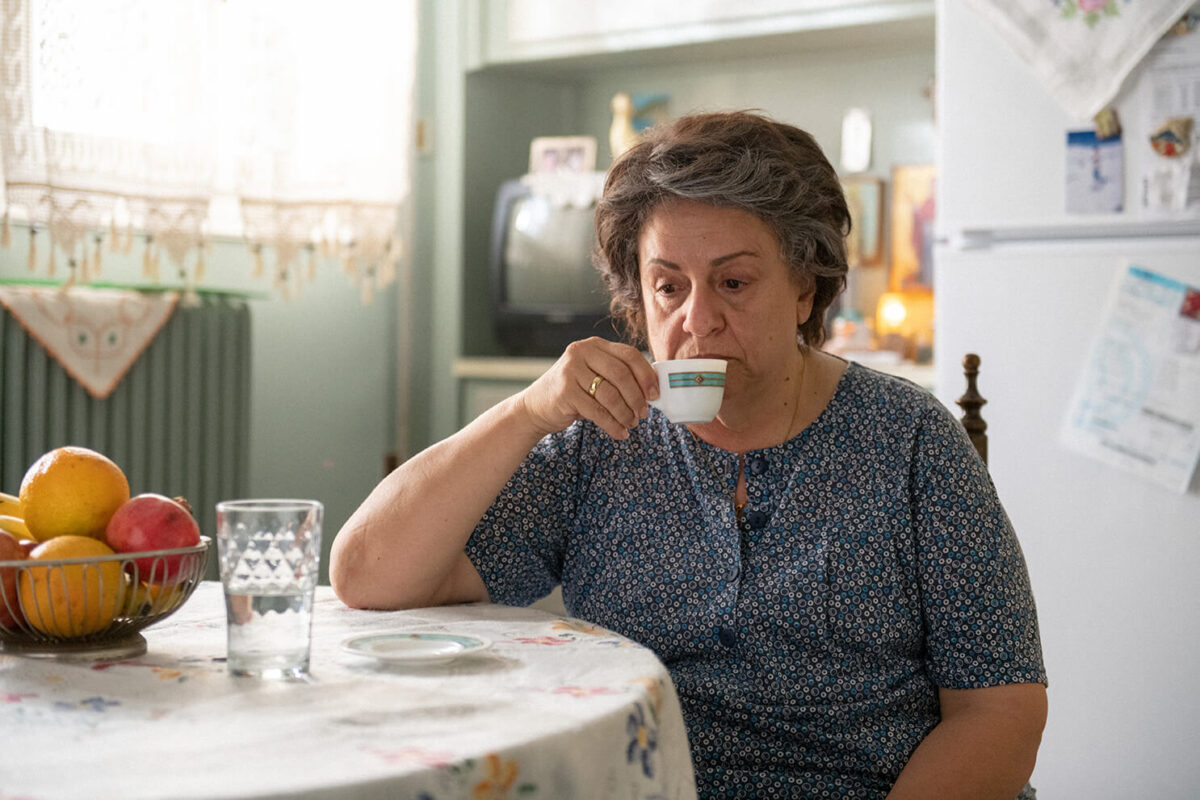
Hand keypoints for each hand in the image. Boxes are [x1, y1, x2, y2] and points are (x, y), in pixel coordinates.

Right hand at [519, 338, 658, 439]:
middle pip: (621, 374)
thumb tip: (651, 391)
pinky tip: (620, 433)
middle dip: (637, 397)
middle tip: (644, 413)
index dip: (646, 375)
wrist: (536, 407)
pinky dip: (613, 425)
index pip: (629, 354)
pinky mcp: (565, 392)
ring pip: (610, 394)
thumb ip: (618, 377)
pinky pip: (598, 412)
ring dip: (625, 413)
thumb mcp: (594, 376)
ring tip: (631, 424)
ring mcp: (571, 371)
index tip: (655, 394)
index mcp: (595, 345)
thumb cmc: (573, 393)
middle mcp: (581, 353)